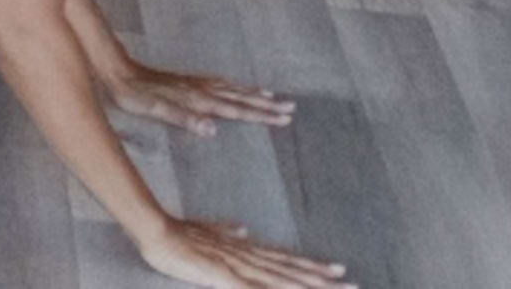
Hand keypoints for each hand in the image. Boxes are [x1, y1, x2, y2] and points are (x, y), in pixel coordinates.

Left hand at [108, 59, 297, 137]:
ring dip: (253, 93)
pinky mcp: (186, 81)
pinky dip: (234, 86)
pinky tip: (234, 86)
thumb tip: (213, 129)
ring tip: (272, 95)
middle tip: (291, 108)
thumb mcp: (155, 111)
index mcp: (199, 100)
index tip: (284, 118)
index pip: (237, 110)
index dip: (261, 115)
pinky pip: (219, 84)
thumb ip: (184, 119)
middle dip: (266, 104)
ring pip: (232, 89)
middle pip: (241, 97)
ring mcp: (195, 83)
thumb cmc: (135, 96)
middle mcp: (201, 90)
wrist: (117, 71)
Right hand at [141, 215, 348, 288]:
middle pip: (291, 270)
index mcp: (246, 250)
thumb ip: (224, 230)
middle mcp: (249, 257)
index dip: (312, 265)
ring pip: (279, 280)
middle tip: (353, 283)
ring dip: (305, 285)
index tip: (339, 269)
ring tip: (332, 288)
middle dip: (322, 279)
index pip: (286, 259)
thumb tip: (243, 228)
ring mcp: (238, 267)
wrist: (156, 230)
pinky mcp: (223, 276)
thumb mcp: (206, 231)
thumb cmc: (178, 234)